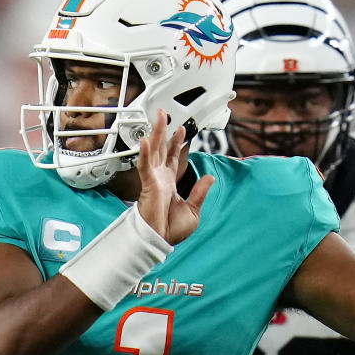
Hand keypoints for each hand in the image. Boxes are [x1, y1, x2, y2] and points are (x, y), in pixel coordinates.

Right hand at [136, 109, 214, 244]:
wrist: (160, 240)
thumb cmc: (171, 229)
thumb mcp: (194, 209)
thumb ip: (200, 192)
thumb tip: (210, 178)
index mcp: (169, 182)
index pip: (172, 157)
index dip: (176, 142)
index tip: (180, 129)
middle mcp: (160, 178)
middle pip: (161, 148)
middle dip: (163, 130)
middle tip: (164, 113)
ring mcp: (153, 180)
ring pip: (154, 151)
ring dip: (156, 134)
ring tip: (158, 118)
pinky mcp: (148, 185)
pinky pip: (145, 166)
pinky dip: (145, 153)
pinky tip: (147, 140)